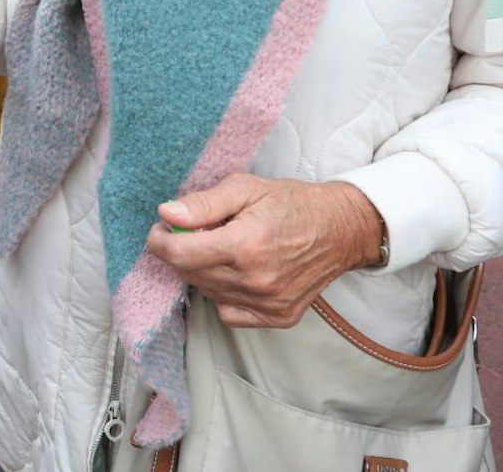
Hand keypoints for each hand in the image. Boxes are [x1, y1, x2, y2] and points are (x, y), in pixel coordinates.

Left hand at [146, 173, 386, 328]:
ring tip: (225, 248)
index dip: (159, 241)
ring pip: (208, 292)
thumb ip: (203, 204)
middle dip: (182, 251)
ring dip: (204, 271)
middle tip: (197, 232)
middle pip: (189, 274)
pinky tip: (238, 272)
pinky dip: (224, 293)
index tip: (162, 230)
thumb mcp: (245, 188)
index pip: (178, 255)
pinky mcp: (279, 316)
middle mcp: (256, 280)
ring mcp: (269, 302)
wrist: (343, 228)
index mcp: (246, 245)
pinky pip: (229, 312)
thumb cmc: (294, 203)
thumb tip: (167, 214)